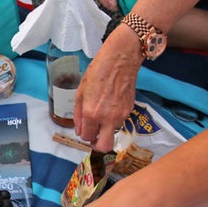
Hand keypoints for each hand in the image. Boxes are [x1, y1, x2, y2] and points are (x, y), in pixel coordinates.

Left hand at [74, 25, 142, 151]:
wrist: (120, 60)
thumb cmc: (96, 72)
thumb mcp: (80, 93)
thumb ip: (78, 115)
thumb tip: (80, 131)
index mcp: (92, 114)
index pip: (87, 137)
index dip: (84, 135)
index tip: (84, 130)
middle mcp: (107, 118)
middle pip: (104, 146)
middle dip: (97, 145)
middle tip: (94, 137)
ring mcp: (121, 115)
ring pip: (112, 133)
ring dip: (105, 129)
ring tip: (101, 112)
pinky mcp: (130, 110)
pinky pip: (119, 122)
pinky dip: (113, 119)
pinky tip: (110, 105)